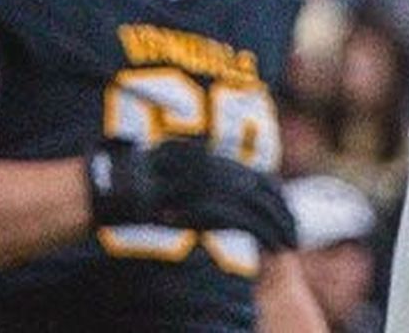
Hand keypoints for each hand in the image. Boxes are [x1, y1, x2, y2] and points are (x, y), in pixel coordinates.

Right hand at [87, 138, 297, 251]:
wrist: (113, 185)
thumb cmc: (139, 181)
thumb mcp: (175, 168)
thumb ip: (200, 174)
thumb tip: (222, 184)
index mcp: (213, 159)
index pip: (257, 177)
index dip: (277, 196)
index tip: (289, 211)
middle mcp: (216, 168)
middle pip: (261, 192)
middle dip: (282, 214)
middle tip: (295, 234)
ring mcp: (209, 186)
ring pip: (255, 207)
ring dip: (275, 227)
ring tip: (288, 245)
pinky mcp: (199, 205)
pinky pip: (238, 221)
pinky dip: (257, 234)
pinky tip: (269, 248)